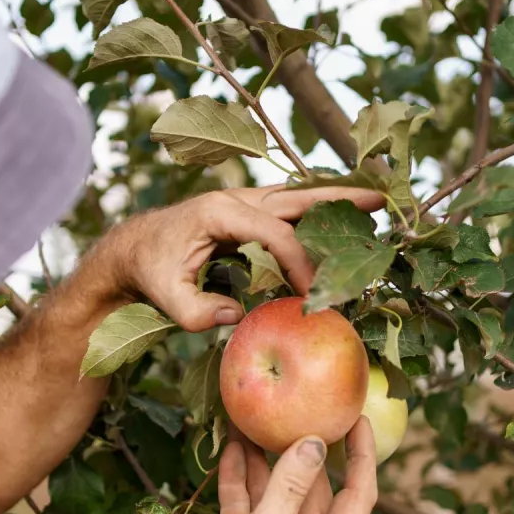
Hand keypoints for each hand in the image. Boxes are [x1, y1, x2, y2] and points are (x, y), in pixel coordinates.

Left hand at [114, 186, 384, 331]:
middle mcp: (236, 200)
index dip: (299, 262)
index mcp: (219, 213)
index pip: (274, 233)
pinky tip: (341, 217)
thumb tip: (238, 315)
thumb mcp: (165, 298)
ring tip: (374, 201)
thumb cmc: (149, 272)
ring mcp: (243, 203)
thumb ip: (197, 311)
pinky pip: (288, 209)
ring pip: (297, 198)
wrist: (133, 250)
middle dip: (339, 200)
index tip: (313, 295)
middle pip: (297, 197)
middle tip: (380, 199)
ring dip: (334, 200)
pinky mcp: (247, 214)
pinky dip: (316, 211)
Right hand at [165, 418, 377, 513]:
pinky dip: (240, 479)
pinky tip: (232, 449)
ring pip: (276, 492)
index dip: (361, 456)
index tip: (357, 419)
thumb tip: (314, 442)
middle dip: (305, 451)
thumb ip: (291, 484)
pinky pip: (247, 504)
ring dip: (266, 461)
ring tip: (257, 422)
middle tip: (302, 411)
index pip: (358, 493)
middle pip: (314, 488)